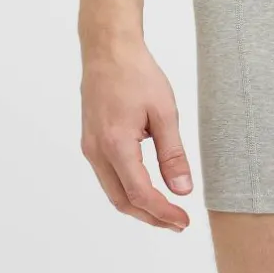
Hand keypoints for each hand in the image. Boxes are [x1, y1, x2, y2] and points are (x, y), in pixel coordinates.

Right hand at [80, 38, 193, 228]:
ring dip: (138, 205)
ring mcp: (89, 148)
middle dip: (150, 216)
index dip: (162, 212)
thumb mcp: (164, 112)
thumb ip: (172, 154)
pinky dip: (126, 189)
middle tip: (178, 222)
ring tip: (166, 209)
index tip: (183, 220)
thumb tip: (182, 190)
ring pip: (112, 191)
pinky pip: (107, 176)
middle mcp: (97, 151)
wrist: (108, 50)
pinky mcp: (90, 142)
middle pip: (122, 201)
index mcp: (116, 144)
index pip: (139, 194)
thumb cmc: (137, 74)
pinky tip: (146, 187)